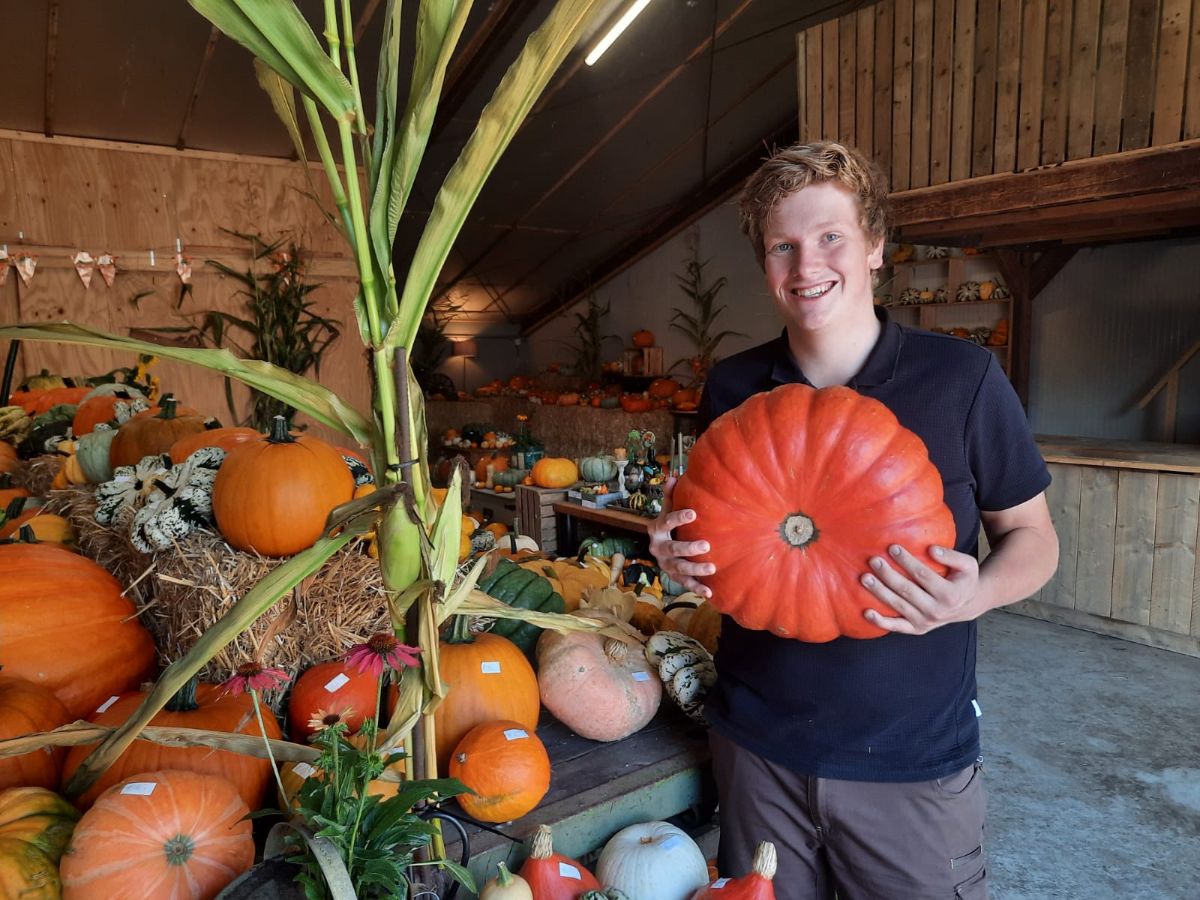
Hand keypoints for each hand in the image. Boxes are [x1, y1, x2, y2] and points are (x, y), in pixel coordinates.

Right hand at [647, 476, 715, 597]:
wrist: (661, 549)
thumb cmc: (669, 526)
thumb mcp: (668, 510)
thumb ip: (670, 496)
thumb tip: (674, 476)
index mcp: (656, 530)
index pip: (666, 523)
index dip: (678, 518)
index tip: (693, 513)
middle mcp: (658, 549)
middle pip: (672, 549)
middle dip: (688, 548)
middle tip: (706, 545)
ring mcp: (666, 565)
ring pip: (679, 569)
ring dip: (695, 570)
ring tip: (712, 568)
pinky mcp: (675, 577)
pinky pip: (686, 584)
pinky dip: (697, 589)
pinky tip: (710, 592)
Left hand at [859, 543, 981, 633]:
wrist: (966, 606)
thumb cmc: (963, 580)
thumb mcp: (968, 565)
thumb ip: (952, 556)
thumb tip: (931, 549)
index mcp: (950, 594)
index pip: (923, 575)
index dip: (907, 562)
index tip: (892, 548)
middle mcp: (936, 610)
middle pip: (907, 590)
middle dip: (888, 575)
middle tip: (873, 560)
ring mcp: (925, 622)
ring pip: (898, 606)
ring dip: (879, 592)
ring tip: (864, 578)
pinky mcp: (916, 629)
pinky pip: (896, 627)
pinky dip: (880, 622)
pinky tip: (866, 613)